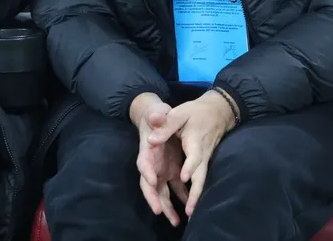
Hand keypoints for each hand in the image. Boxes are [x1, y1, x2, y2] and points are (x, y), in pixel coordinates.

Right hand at [130, 93, 186, 226]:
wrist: (159, 118)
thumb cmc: (157, 114)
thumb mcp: (157, 111)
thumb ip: (157, 115)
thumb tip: (155, 116)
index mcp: (147, 149)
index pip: (143, 162)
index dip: (146, 172)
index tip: (152, 181)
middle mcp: (152, 162)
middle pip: (148, 183)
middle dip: (153, 198)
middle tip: (159, 211)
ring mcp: (161, 168)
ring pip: (161, 191)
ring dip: (167, 206)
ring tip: (176, 221)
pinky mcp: (171, 171)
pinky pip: (176, 188)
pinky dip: (181, 199)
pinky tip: (189, 210)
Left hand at [146, 89, 236, 215]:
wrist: (217, 112)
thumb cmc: (195, 112)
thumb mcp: (179, 113)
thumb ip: (165, 124)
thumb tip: (151, 139)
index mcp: (194, 141)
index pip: (194, 156)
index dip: (189, 166)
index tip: (183, 177)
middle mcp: (201, 154)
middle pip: (200, 176)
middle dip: (195, 193)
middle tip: (190, 210)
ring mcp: (203, 160)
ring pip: (200, 180)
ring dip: (195, 196)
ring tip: (190, 214)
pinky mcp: (201, 163)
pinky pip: (198, 179)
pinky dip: (195, 192)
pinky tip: (190, 205)